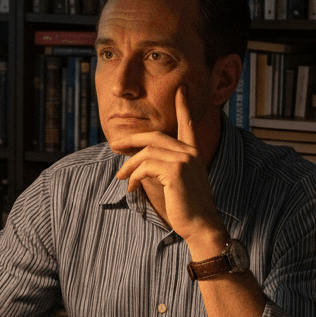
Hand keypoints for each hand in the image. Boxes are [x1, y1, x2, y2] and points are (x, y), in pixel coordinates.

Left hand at [109, 86, 227, 256]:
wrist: (201, 226)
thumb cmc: (187, 209)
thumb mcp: (176, 184)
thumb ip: (162, 168)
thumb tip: (137, 164)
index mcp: (193, 153)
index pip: (188, 124)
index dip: (184, 107)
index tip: (181, 90)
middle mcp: (190, 153)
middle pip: (154, 137)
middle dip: (131, 140)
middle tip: (114, 145)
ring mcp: (183, 160)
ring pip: (145, 154)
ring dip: (128, 166)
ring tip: (120, 178)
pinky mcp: (175, 171)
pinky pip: (144, 167)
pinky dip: (132, 177)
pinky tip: (130, 188)